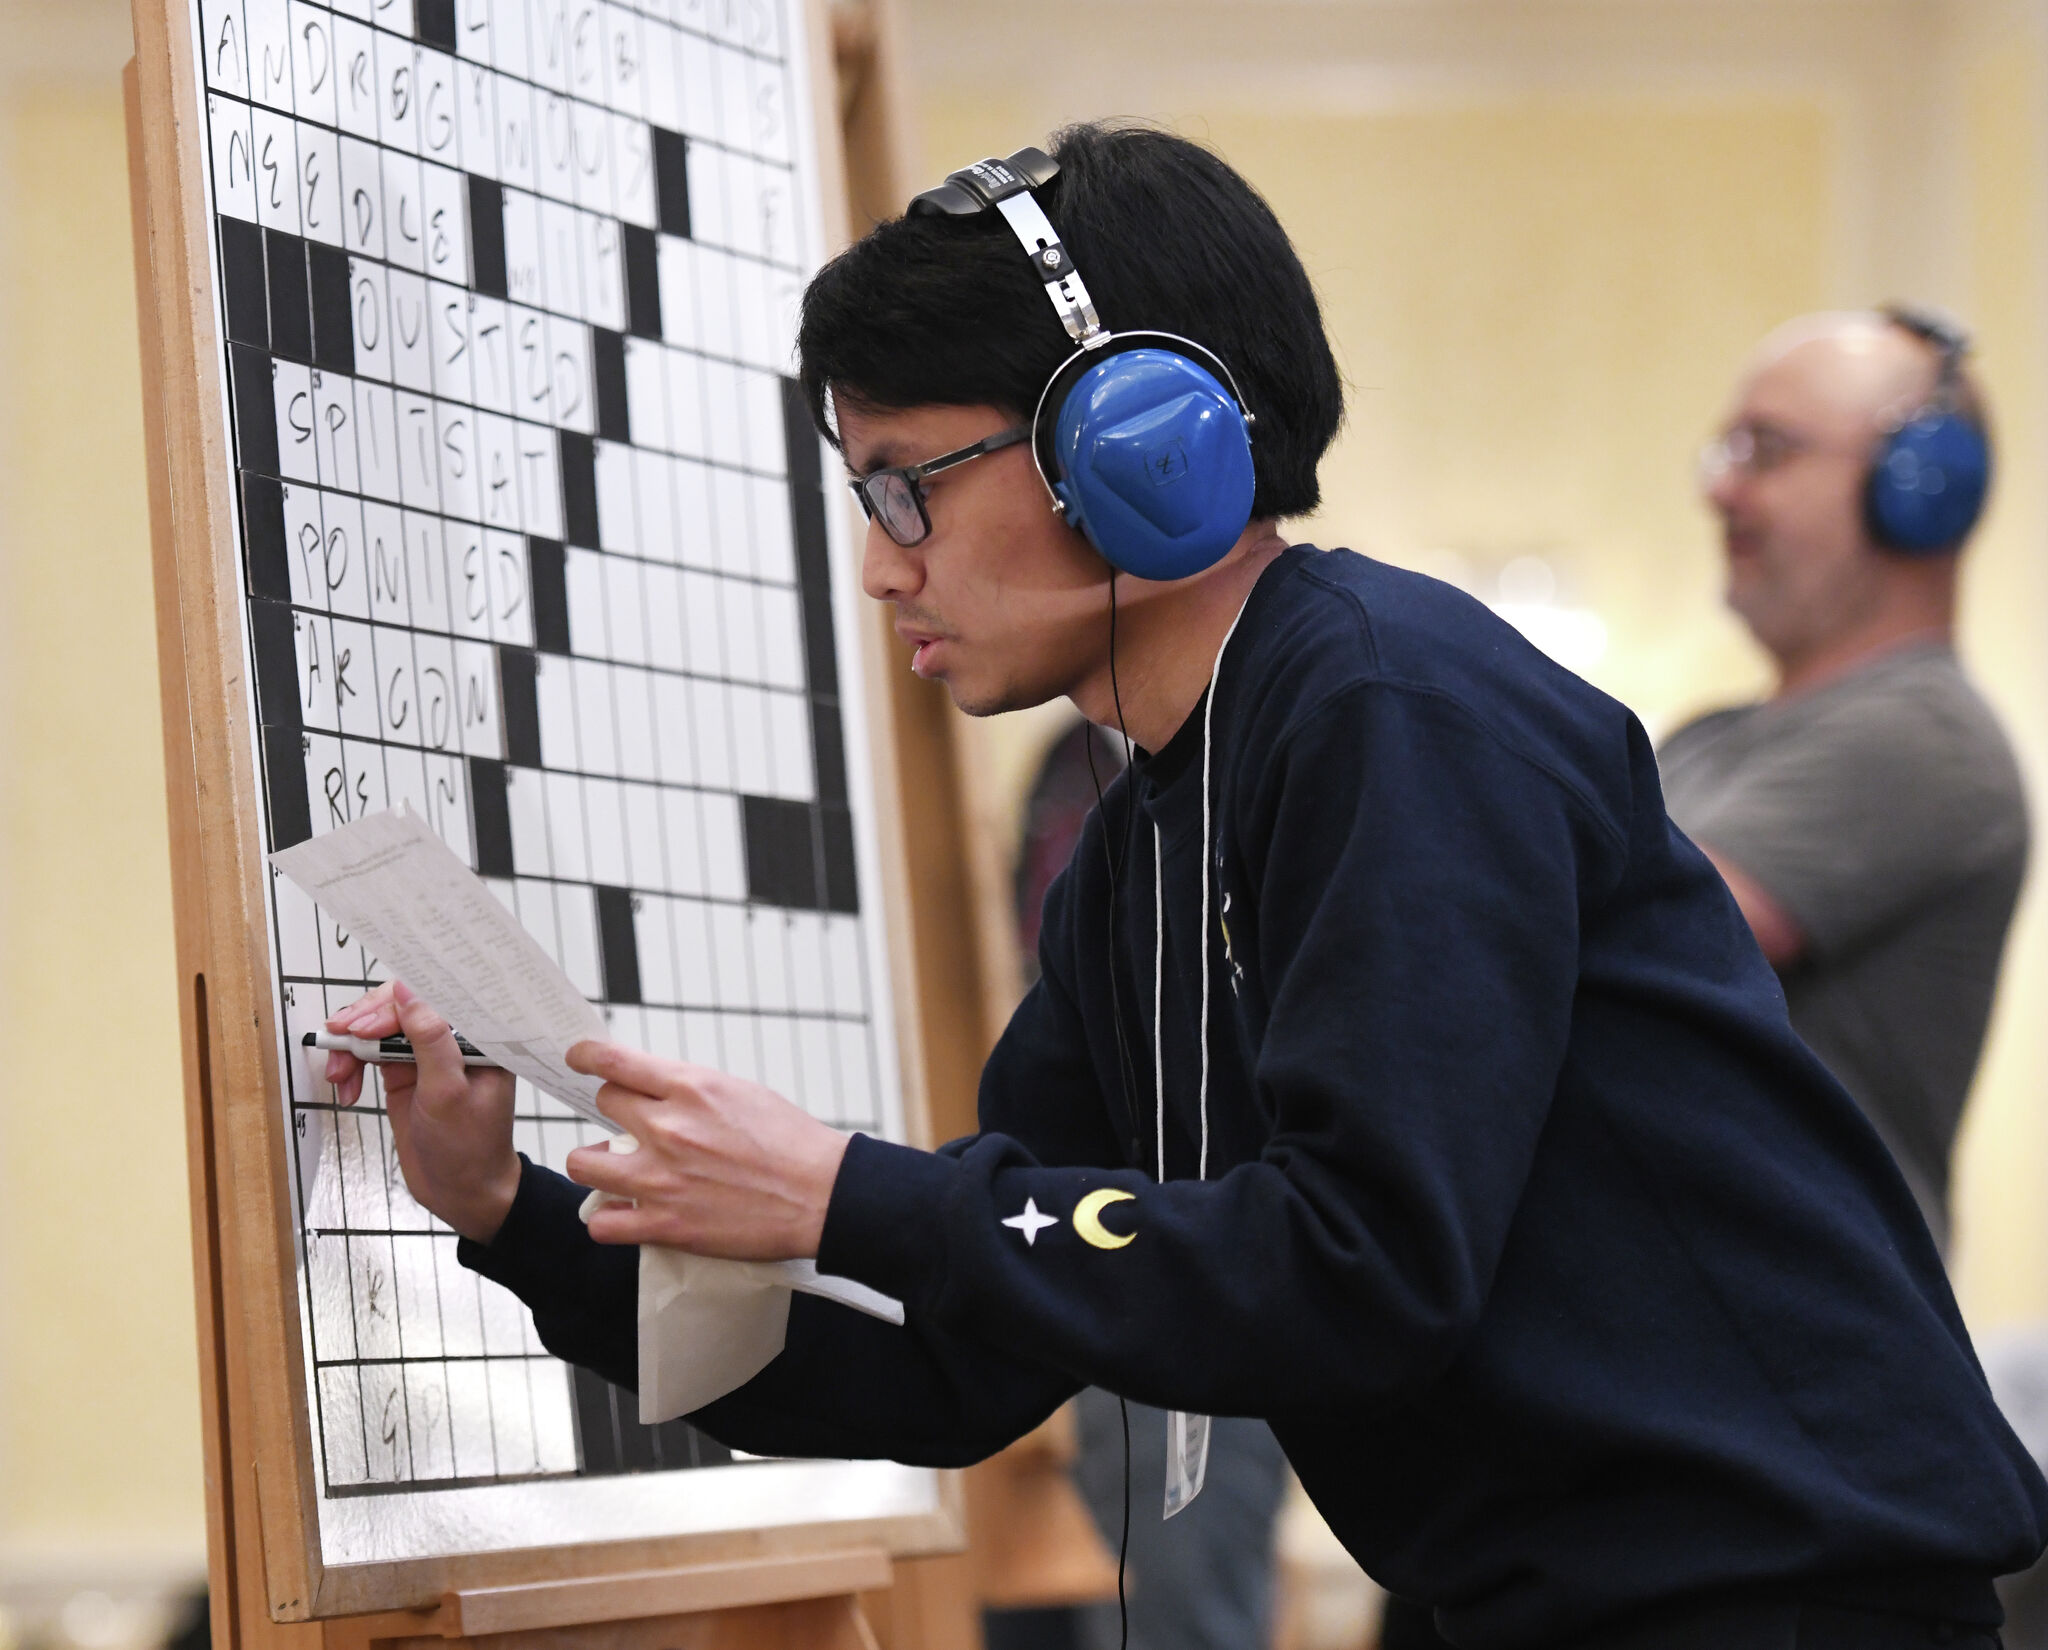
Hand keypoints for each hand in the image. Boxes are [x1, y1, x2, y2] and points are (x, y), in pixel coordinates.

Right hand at [323, 981, 520, 1244]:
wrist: (462, 1192)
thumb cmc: (470, 1148)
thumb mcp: (448, 1093)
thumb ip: (430, 1040)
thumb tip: (408, 992)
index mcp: (478, 1034)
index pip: (432, 996)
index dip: (393, 1004)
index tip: (364, 1026)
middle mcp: (453, 1037)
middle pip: (401, 1006)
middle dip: (365, 1021)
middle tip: (340, 1038)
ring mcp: (427, 1053)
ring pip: (380, 1027)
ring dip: (352, 1044)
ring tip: (337, 1073)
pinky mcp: (406, 1071)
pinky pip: (371, 1052)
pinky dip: (351, 1063)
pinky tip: (344, 1085)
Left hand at [562, 1042, 850, 1259]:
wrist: (822, 1196)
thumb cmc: (791, 1144)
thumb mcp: (741, 1093)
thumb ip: (691, 1091)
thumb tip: (653, 1090)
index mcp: (692, 1088)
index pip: (614, 1062)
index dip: (587, 1056)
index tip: (578, 1057)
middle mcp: (670, 1129)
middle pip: (602, 1105)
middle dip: (613, 1113)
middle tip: (627, 1127)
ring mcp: (662, 1179)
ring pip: (582, 1163)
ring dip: (595, 1164)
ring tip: (614, 1171)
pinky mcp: (666, 1224)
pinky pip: (602, 1223)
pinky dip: (609, 1218)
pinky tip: (626, 1213)